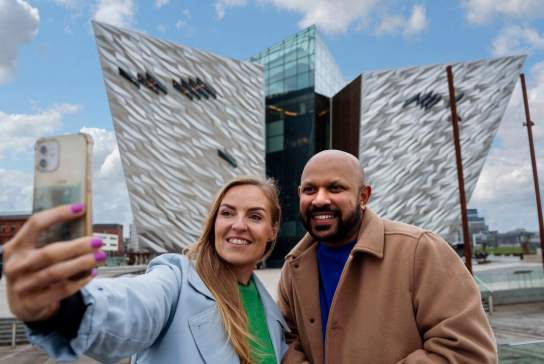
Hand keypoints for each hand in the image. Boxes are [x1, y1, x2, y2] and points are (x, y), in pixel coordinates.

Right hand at [3, 204, 104, 321]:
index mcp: (15, 246)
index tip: (80, 208)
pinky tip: (92, 273)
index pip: (36, 224)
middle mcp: (15, 265)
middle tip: (99, 241)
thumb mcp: (34, 253)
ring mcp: (22, 285)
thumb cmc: (34, 270)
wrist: (22, 303)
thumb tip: (85, 227)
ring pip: (57, 272)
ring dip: (82, 263)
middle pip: (50, 252)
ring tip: (101, 256)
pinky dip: (79, 281)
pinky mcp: (32, 302)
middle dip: (78, 246)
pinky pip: (61, 290)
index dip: (58, 214)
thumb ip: (51, 241)